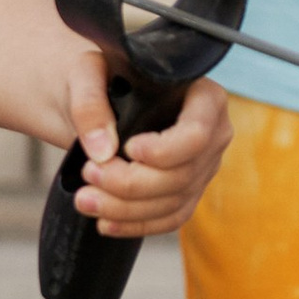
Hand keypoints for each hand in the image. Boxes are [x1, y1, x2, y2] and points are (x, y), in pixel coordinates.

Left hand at [61, 63, 232, 237]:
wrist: (102, 95)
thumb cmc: (104, 75)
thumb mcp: (88, 73)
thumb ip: (90, 103)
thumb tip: (102, 150)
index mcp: (204, 96)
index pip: (197, 134)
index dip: (164, 151)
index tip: (128, 148)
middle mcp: (213, 134)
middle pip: (182, 175)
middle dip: (131, 184)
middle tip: (89, 173)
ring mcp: (203, 167)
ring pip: (173, 202)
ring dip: (126, 209)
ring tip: (85, 200)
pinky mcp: (187, 191)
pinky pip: (169, 218)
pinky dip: (136, 225)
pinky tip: (105, 222)